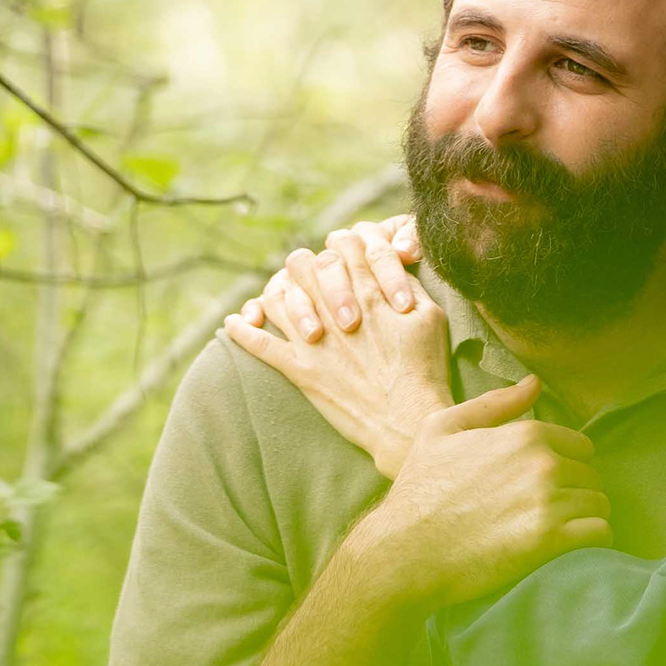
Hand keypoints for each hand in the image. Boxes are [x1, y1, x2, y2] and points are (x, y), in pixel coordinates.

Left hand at [224, 224, 445, 477]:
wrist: (409, 420)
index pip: (344, 244)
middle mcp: (335, 308)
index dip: (342, 245)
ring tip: (279, 297)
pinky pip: (258, 343)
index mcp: (369, 291)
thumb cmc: (425, 369)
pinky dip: (241, 330)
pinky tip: (234, 323)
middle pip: (302, 263)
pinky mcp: (300, 369)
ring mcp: (313, 339)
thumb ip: (411, 284)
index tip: (343, 258)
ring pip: (276, 296)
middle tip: (310, 278)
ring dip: (277, 293)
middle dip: (305, 266)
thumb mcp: (431, 317)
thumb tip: (393, 265)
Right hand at [344, 377, 611, 609]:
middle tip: (549, 514)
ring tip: (559, 532)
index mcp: (526, 435)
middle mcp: (544, 464)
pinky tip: (571, 548)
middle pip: (591, 477)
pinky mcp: (551, 541)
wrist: (405, 551)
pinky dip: (592, 542)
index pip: (580, 447)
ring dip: (585, 518)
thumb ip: (494, 404)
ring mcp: (549, 502)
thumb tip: (534, 383)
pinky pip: (600, 533)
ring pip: (599, 505)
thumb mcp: (442, 429)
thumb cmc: (420, 489)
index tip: (546, 487)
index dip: (566, 466)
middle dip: (576, 493)